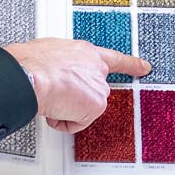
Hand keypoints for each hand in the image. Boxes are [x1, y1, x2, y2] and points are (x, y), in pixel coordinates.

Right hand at [2, 38, 149, 132]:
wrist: (30, 74)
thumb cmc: (31, 64)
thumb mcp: (49, 53)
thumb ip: (61, 63)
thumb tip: (53, 71)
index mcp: (84, 52)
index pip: (113, 58)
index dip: (131, 64)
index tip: (145, 68)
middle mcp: (96, 68)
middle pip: (94, 91)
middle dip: (77, 99)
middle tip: (57, 95)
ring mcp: (98, 87)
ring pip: (83, 109)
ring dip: (65, 109)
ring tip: (50, 97)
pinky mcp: (96, 105)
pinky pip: (77, 123)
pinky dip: (63, 121)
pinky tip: (53, 108)